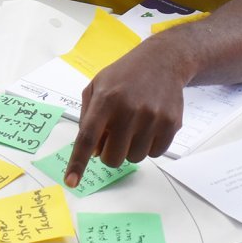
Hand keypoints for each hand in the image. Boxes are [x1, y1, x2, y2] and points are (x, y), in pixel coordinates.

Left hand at [61, 35, 188, 185]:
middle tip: (113, 137)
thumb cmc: (123, 76)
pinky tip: (149, 126)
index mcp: (106, 100)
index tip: (70, 181)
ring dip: (130, 149)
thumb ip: (88, 118)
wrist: (162, 61)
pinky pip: (155, 154)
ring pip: (135, 158)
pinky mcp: (171, 124)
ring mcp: (153, 118)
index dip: (78, 162)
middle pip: (113, 158)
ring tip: (133, 126)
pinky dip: (149, 146)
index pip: (88, 137)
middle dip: (109, 154)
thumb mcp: (96, 86)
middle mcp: (129, 110)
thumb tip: (91, 152)